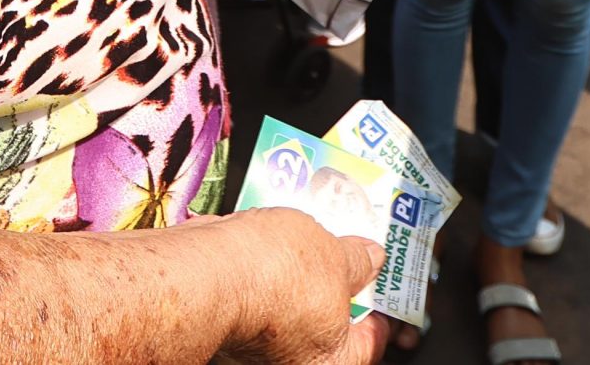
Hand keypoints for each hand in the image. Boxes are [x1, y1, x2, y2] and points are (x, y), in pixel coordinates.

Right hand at [210, 207, 393, 364]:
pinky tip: (272, 241)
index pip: (370, 342)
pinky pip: (258, 296)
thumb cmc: (272, 279)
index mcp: (330, 363)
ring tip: (310, 237)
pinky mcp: (227, 323)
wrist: (204, 272)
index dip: (383, 308)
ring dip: (300, 275)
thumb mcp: (335, 257)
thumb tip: (370, 257)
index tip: (385, 287)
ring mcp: (255, 348)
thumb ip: (358, 260)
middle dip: (338, 285)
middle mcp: (290, 363)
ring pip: (289, 308)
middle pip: (327, 323)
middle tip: (348, 253)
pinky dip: (267, 272)